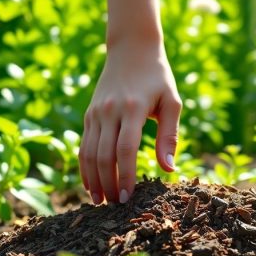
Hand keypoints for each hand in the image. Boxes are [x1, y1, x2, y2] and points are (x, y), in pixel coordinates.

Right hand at [80, 40, 181, 203]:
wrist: (132, 49)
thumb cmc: (157, 78)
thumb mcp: (171, 102)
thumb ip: (169, 136)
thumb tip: (169, 169)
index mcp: (133, 108)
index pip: (125, 149)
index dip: (126, 176)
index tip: (129, 197)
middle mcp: (110, 111)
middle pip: (104, 156)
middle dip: (109, 184)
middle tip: (117, 206)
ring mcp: (96, 113)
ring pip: (89, 153)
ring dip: (93, 180)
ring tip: (101, 202)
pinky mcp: (89, 115)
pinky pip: (84, 145)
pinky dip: (85, 167)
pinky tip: (91, 184)